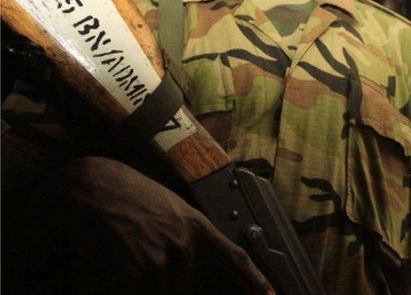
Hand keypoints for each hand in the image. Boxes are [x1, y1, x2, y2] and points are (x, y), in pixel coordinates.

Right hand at [42, 156, 274, 293]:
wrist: (92, 189)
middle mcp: (183, 247)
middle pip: (188, 290)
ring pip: (162, 294)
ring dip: (146, 286)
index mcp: (197, 228)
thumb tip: (196, 266)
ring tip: (129, 262)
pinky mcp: (129, 277)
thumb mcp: (173, 209)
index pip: (235, 259)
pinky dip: (123, 289)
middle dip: (172, 286)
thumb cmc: (129, 195)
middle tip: (149, 264)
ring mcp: (158, 263)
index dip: (255, 282)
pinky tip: (112, 270)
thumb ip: (189, 238)